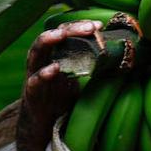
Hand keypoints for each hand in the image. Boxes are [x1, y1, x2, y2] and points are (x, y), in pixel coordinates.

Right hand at [18, 20, 100, 149]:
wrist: (43, 125)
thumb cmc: (60, 98)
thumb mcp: (76, 79)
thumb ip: (89, 66)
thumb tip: (119, 57)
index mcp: (55, 55)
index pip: (65, 33)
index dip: (80, 26)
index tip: (99, 25)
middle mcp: (43, 61)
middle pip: (52, 37)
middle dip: (70, 29)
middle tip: (89, 28)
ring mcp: (35, 76)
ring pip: (35, 53)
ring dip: (47, 41)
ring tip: (60, 35)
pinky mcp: (31, 93)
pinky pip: (34, 81)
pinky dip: (43, 74)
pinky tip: (54, 69)